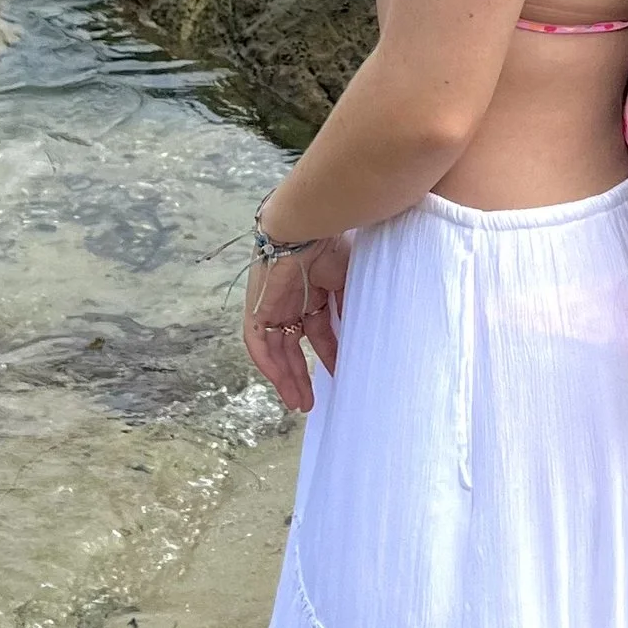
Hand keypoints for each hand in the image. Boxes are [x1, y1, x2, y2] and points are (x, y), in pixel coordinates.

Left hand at [243, 230, 348, 412]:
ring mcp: (273, 303)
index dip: (328, 355)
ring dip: (286, 378)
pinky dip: (268, 364)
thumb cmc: (336, 245)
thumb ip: (354, 310)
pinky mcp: (257, 306)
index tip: (339, 375)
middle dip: (302, 376)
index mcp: (314, 292)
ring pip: (276, 349)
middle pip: (293, 346)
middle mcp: (292, 300)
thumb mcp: (351, 284)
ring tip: (300, 403)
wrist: (309, 223)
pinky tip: (281, 383)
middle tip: (310, 402)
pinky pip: (257, 342)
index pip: (318, 331)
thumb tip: (370, 337)